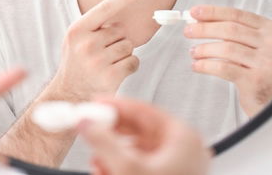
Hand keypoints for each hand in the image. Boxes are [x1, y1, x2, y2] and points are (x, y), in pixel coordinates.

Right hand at [49, 0, 144, 101]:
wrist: (68, 94)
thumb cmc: (77, 63)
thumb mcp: (76, 39)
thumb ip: (95, 26)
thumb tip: (122, 7)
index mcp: (78, 30)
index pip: (106, 8)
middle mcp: (86, 44)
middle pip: (121, 31)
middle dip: (117, 41)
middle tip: (101, 55)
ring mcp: (97, 61)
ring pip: (129, 47)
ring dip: (123, 55)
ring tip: (106, 65)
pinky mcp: (110, 77)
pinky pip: (133, 62)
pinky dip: (129, 67)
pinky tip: (114, 73)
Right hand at [80, 98, 210, 174]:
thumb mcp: (128, 168)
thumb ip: (103, 141)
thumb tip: (87, 122)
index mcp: (184, 139)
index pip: (144, 110)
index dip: (116, 106)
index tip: (94, 103)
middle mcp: (183, 151)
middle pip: (139, 130)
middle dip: (110, 133)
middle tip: (88, 128)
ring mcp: (177, 168)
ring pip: (136, 150)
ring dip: (111, 154)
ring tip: (96, 160)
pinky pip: (139, 166)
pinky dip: (119, 168)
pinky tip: (104, 173)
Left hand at [185, 5, 271, 116]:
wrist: (269, 97)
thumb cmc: (254, 68)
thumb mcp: (247, 44)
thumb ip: (228, 30)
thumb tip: (199, 19)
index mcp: (267, 29)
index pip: (236, 14)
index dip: (213, 12)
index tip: (195, 12)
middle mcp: (270, 43)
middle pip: (230, 29)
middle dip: (204, 29)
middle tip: (188, 31)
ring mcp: (265, 62)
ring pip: (226, 49)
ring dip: (204, 49)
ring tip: (193, 52)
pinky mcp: (256, 80)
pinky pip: (224, 68)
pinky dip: (206, 65)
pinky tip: (197, 66)